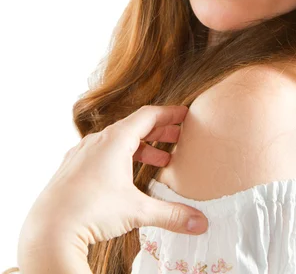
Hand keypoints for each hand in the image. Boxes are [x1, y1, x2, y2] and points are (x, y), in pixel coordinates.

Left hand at [18, 105, 208, 254]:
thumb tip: (200, 223)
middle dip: (158, 131)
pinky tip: (124, 174)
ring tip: (158, 160)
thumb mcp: (138, 211)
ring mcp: (82, 152)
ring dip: (140, 147)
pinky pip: (100, 153)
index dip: (169, 113)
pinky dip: (119, 157)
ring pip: (116, 141)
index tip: (184, 114)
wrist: (49, 227)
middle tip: (177, 136)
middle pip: (134, 126)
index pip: (149, 115)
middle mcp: (98, 140)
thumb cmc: (91, 211)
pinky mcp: (72, 167)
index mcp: (116, 140)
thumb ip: (171, 214)